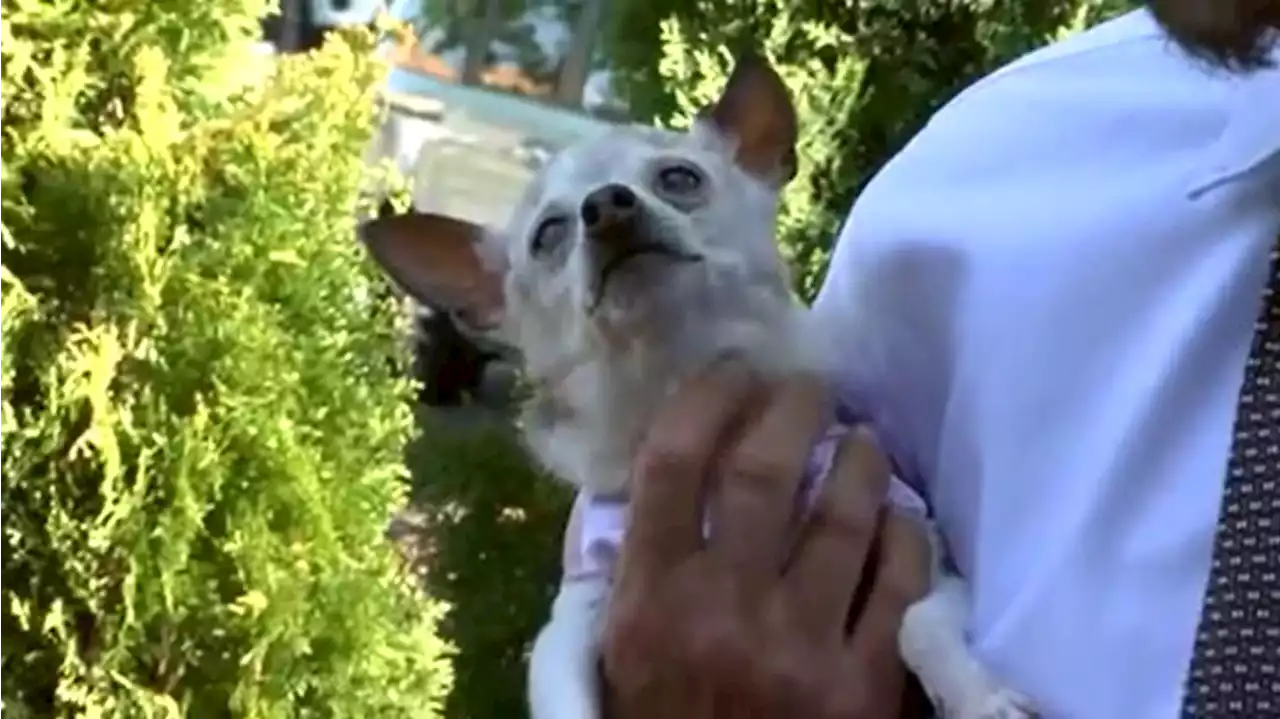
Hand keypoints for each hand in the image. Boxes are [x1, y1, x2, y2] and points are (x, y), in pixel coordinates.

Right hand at [600, 360, 930, 717]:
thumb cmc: (666, 716)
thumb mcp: (622, 646)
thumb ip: (640, 561)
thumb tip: (675, 463)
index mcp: (651, 596)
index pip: (673, 463)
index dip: (707, 397)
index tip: (733, 371)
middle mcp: (723, 607)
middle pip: (762, 470)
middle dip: (791, 408)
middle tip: (809, 388)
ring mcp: (799, 643)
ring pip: (842, 514)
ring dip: (858, 459)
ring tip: (861, 440)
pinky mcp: (864, 681)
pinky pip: (900, 579)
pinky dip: (905, 532)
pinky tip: (897, 514)